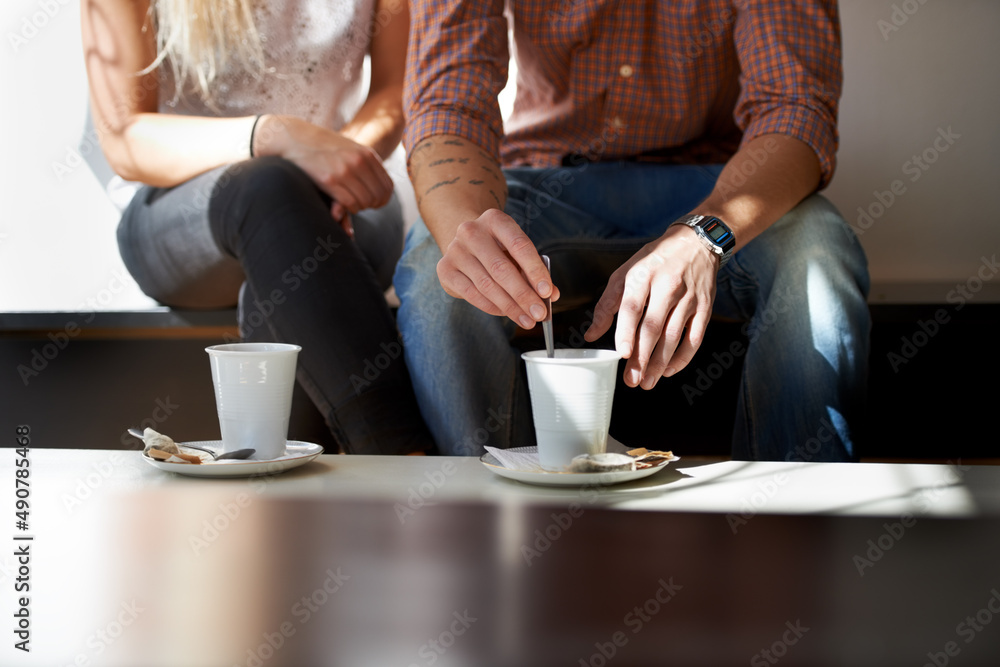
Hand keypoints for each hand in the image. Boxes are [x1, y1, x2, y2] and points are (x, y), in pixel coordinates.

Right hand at [256, 115, 393, 219]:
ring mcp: (344, 170)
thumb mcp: (350, 150)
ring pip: (365, 202)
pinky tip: (340, 206)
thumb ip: (366, 165)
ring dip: (358, 208)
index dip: (383, 200)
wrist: (293, 137)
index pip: (387, 186)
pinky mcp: (329, 180)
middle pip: (379, 196)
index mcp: (367, 154)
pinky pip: (350, 203)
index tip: (373, 204)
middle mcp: (359, 161)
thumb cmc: (322, 147)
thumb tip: (384, 192)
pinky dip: (348, 209)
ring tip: (348, 203)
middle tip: (360, 205)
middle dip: (371, 206)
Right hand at [436, 208, 559, 327]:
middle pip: (501, 268)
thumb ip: (535, 271)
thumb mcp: (517, 252)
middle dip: (523, 295)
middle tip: (539, 314)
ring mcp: (455, 250)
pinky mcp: (445, 269)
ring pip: (487, 285)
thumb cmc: (498, 248)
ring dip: (510, 307)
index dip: (535, 270)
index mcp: (495, 220)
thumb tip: (551, 294)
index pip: (519, 245)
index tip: (547, 292)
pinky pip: (472, 294)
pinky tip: (507, 313)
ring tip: (527, 320)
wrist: (465, 243)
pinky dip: (493, 307)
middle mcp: (471, 231)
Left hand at [584, 225, 716, 388]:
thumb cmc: (654, 261)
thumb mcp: (625, 274)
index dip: (627, 332)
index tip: (622, 354)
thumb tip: (591, 335)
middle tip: (632, 380)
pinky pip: (694, 338)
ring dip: (660, 363)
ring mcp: (689, 298)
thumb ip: (607, 305)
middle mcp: (668, 286)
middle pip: (654, 327)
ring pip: (674, 336)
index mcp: (643, 275)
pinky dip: (682, 358)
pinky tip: (668, 371)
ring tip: (647, 382)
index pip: (633, 307)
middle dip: (642, 357)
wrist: (695, 244)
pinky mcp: (704, 308)